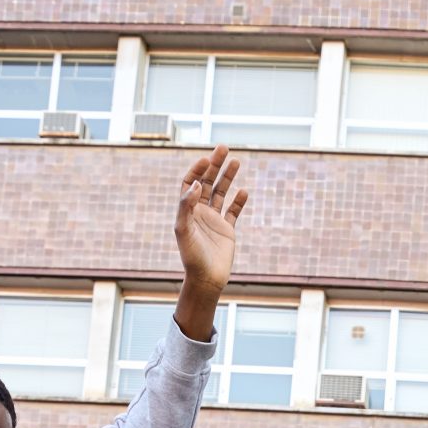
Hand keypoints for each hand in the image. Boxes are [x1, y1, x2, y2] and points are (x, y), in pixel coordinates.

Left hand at [174, 146, 247, 303]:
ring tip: (236, 161)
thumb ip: (186, 206)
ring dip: (228, 177)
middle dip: (215, 165)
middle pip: (207, 182)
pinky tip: (244, 192)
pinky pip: (234, 211)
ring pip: (221, 192)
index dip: (197, 169)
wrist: (206, 279)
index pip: (190, 182)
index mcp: (188, 210)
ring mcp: (214, 220)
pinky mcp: (227, 230)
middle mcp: (200, 212)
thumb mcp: (183, 230)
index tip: (206, 159)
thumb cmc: (191, 257)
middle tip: (223, 148)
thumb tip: (196, 184)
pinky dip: (239, 201)